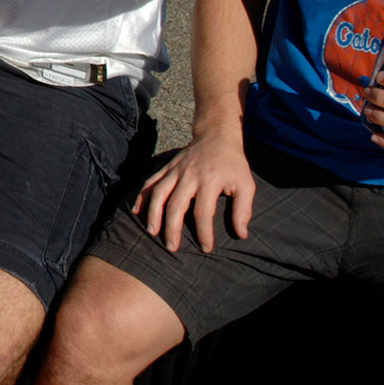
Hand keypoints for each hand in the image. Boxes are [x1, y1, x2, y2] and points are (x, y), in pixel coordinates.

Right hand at [132, 131, 255, 253]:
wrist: (217, 136)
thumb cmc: (233, 164)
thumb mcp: (246, 185)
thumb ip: (244, 210)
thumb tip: (241, 234)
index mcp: (210, 180)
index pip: (203, 212)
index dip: (204, 233)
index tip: (206, 248)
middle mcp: (190, 175)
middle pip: (176, 205)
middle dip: (172, 228)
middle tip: (172, 247)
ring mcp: (175, 170)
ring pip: (158, 193)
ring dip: (153, 214)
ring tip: (152, 232)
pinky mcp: (167, 167)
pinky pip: (151, 182)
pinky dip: (142, 197)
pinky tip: (137, 211)